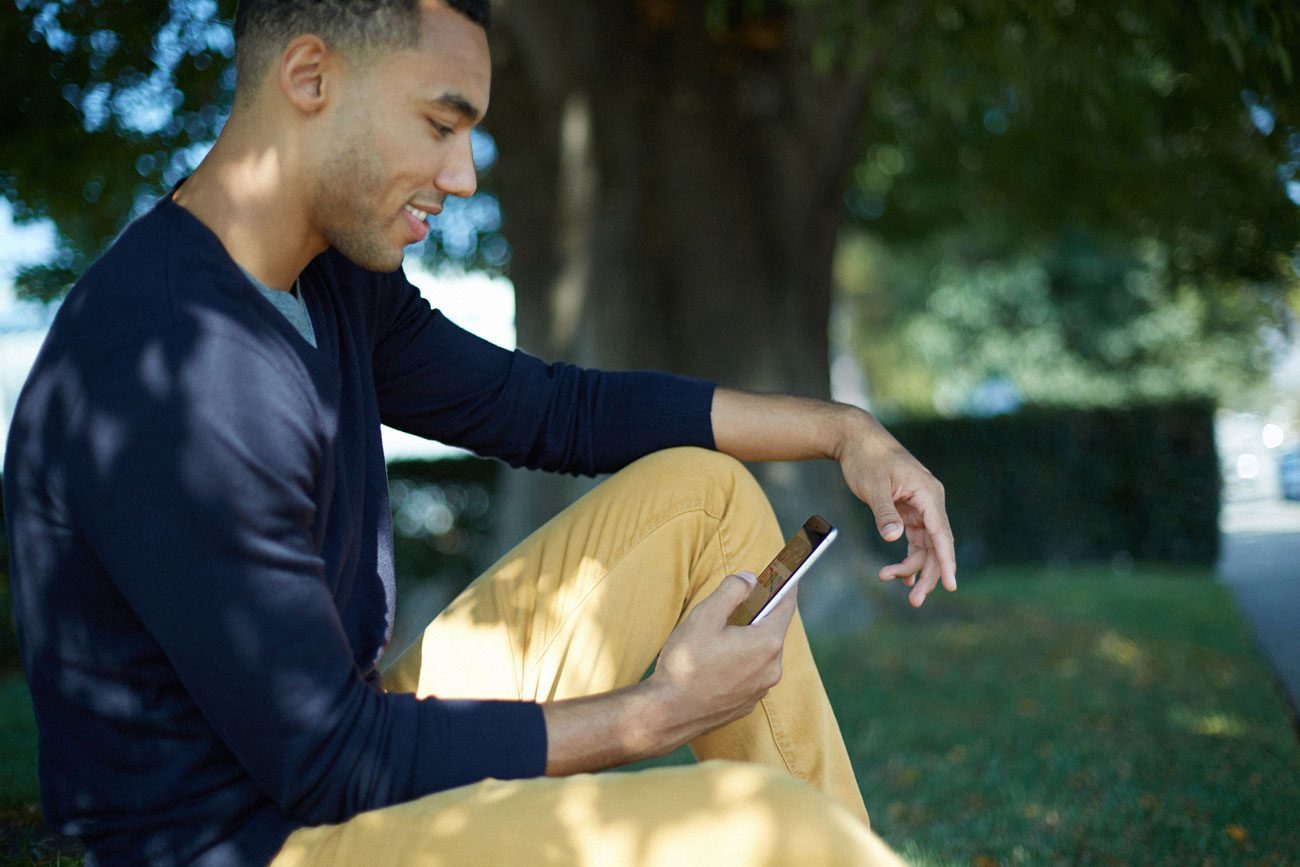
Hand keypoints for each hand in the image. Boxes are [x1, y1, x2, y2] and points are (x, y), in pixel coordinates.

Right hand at [645, 571, 796, 750]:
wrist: (667, 713)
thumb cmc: (685, 664)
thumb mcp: (705, 616)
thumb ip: (732, 591)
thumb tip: (750, 579)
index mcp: (767, 643)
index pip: (786, 605)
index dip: (786, 585)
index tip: (787, 572)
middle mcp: (772, 668)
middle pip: (772, 630)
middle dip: (758, 615)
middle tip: (736, 604)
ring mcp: (761, 689)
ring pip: (761, 653)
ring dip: (747, 640)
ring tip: (718, 637)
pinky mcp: (748, 704)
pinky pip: (751, 674)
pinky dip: (741, 662)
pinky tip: (715, 663)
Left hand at [835, 410, 956, 606]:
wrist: (856, 439)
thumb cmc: (866, 459)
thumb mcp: (873, 486)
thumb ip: (884, 513)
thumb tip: (894, 537)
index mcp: (928, 494)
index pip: (941, 534)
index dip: (946, 562)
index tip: (950, 585)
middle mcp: (930, 502)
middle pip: (936, 545)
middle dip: (927, 574)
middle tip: (914, 601)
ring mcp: (920, 506)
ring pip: (925, 545)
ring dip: (913, 567)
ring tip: (889, 580)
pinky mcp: (908, 510)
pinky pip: (915, 539)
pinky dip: (908, 556)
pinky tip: (901, 574)